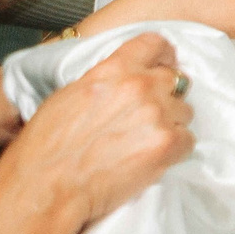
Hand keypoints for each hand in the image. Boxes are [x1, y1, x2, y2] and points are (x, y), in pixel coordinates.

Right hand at [0, 34, 195, 224]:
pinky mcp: (167, 143)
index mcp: (114, 70)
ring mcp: (157, 114)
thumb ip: (105, 81)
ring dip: (170, 124)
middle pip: (174, 81)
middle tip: (147, 117)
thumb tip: (122, 82)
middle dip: (165, 97)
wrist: (46, 188)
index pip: (154, 44)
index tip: (164, 65)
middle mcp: (140, 86)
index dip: (162, 56)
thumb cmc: (46, 149)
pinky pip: (188, 140)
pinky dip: (175, 150)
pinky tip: (152, 159)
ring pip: (184, 111)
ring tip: (143, 142)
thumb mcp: (69, 97)